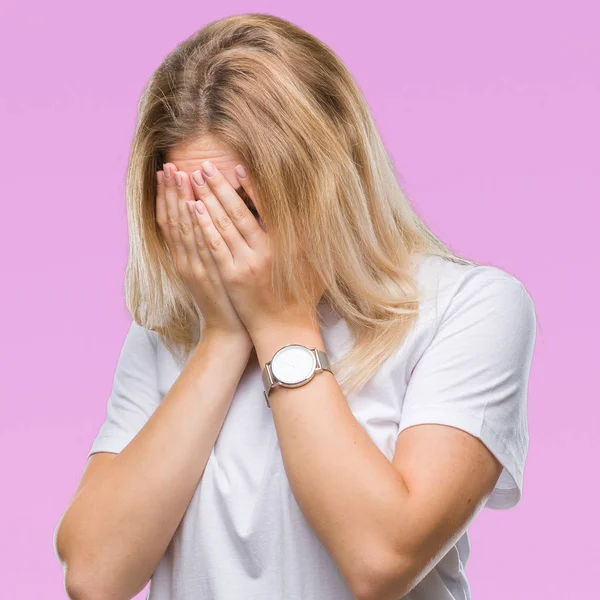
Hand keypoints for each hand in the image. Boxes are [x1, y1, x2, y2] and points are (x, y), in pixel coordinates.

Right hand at [156, 163, 252, 347]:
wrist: (227, 330)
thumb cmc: (224, 297)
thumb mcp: (211, 268)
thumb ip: (205, 246)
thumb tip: (205, 217)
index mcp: (182, 258)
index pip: (169, 221)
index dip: (165, 196)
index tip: (165, 172)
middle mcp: (183, 261)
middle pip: (172, 220)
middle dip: (170, 192)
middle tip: (168, 165)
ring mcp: (194, 268)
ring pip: (183, 229)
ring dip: (180, 201)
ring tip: (179, 175)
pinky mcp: (207, 276)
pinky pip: (200, 246)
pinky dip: (196, 226)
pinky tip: (195, 207)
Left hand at [186, 160, 323, 336]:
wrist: (285, 329)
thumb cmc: (301, 296)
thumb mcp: (315, 264)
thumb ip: (312, 237)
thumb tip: (317, 210)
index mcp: (287, 243)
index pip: (266, 207)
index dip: (251, 185)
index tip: (237, 167)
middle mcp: (267, 249)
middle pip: (238, 211)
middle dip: (219, 186)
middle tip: (203, 165)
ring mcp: (247, 263)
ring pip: (223, 224)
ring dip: (206, 199)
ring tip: (192, 180)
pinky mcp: (232, 276)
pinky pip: (214, 245)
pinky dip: (203, 225)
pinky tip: (193, 209)